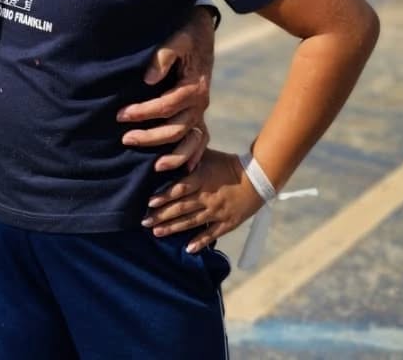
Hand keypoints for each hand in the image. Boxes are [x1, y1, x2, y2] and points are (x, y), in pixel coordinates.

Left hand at [116, 6, 215, 170]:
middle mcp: (200, 103)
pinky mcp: (197, 114)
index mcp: (194, 87)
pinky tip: (182, 171)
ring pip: (188, 141)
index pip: (166, 106)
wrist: (201, 31)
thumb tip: (149, 79)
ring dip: (172, 156)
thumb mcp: (177, 38)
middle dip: (150, 137)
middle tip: (125, 139)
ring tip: (153, 166)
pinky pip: (199, 142)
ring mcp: (200, 111)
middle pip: (175, 129)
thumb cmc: (186, 34)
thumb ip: (164, 56)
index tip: (120, 115)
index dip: (142, 112)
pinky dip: (192, 157)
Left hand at [140, 148, 263, 252]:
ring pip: (191, 222)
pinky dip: (199, 242)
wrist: (258, 178)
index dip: (164, 196)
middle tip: (144, 222)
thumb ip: (189, 156)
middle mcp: (207, 197)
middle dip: (161, 216)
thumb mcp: (208, 156)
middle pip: (181, 208)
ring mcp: (217, 212)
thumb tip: (169, 153)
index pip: (179, 189)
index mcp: (202, 180)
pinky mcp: (227, 222)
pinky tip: (187, 249)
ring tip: (156, 233)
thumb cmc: (229, 164)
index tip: (149, 203)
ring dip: (173, 228)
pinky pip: (211, 234)